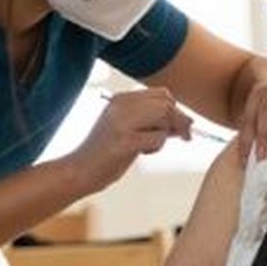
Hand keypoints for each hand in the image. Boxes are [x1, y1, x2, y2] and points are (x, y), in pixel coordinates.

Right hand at [65, 88, 191, 190]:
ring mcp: (121, 122)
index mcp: (121, 99)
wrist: (80, 171)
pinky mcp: (124, 140)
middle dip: (179, 121)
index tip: (179, 129)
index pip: (162, 94)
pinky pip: (157, 137)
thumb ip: (153, 122)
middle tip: (184, 138)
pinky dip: (156, 147)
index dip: (176, 110)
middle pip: (166, 103)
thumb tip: (187, 121)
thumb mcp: (130, 130)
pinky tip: (142, 153)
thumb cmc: (107, 154)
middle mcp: (120, 105)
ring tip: (149, 147)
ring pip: (164, 117)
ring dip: (165, 135)